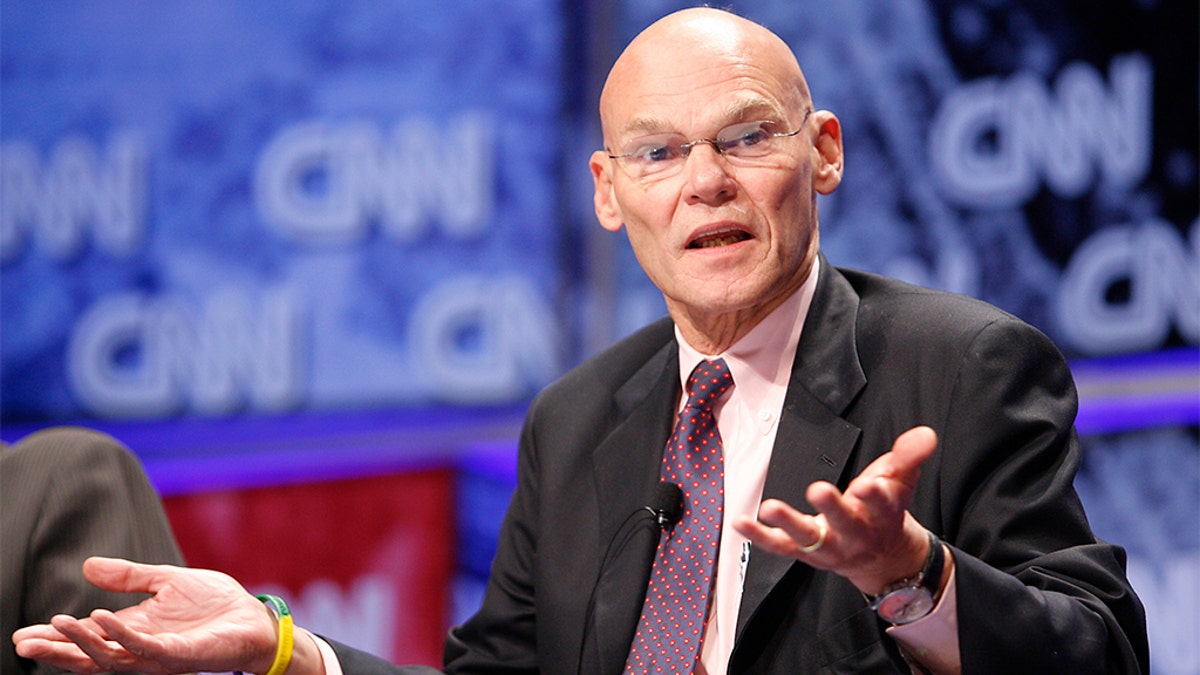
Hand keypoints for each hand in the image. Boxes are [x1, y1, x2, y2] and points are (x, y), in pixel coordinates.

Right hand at [12, 557, 278, 674]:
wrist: (252, 618)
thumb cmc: (215, 604)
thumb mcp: (166, 581)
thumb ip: (129, 576)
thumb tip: (87, 565)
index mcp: (135, 630)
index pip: (88, 637)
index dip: (57, 636)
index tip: (24, 633)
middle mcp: (141, 647)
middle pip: (90, 655)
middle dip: (56, 650)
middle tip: (23, 642)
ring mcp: (158, 654)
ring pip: (109, 657)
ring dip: (80, 643)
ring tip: (56, 625)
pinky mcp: (178, 655)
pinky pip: (142, 647)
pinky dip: (119, 635)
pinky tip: (99, 618)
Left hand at [733, 425, 938, 594]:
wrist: (881, 558)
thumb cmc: (885, 511)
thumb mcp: (902, 480)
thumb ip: (910, 456)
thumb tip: (925, 434)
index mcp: (882, 514)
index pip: (882, 504)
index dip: (877, 496)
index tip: (871, 484)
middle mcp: (855, 533)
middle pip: (845, 522)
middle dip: (833, 508)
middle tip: (819, 490)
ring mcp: (828, 545)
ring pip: (809, 538)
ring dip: (789, 523)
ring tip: (770, 508)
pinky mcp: (805, 552)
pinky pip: (780, 547)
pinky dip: (760, 537)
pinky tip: (741, 522)